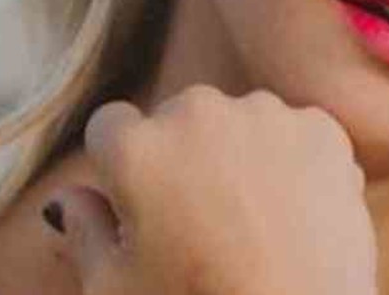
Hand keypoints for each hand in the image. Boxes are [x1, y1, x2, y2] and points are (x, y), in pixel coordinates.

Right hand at [48, 85, 375, 294]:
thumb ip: (83, 231)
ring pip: (240, 122)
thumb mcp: (115, 288)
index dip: (120, 167)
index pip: (110, 125)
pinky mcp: (322, 129)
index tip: (141, 204)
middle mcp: (199, 112)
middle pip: (178, 118)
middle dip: (182, 156)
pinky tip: (292, 217)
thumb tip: (66, 198)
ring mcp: (266, 116)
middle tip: (201, 223)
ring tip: (252, 224)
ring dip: (240, 155)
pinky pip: (295, 135)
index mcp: (136, 146)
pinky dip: (293, 165)